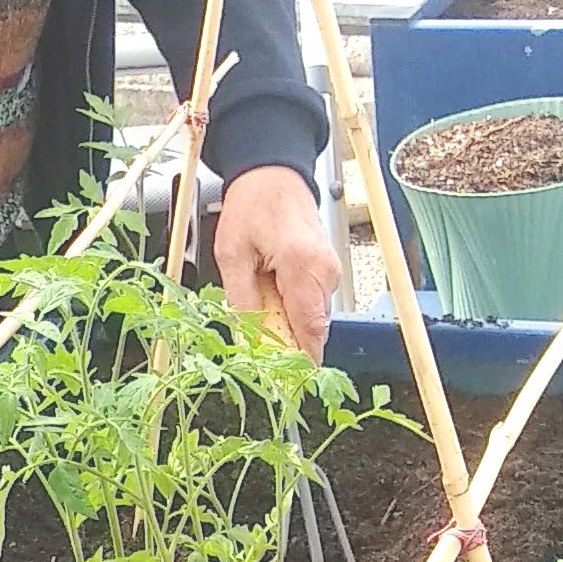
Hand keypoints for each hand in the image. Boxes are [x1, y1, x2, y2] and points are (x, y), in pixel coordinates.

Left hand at [212, 164, 338, 358]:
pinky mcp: (327, 269)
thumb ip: (242, 300)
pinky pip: (310, 303)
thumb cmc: (253, 204)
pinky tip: (270, 293)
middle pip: (310, 330)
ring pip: (310, 318)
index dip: (299, 364)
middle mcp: (324, 271)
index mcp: (302, 266)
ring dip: (286, 324)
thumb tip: (247, 340)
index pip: (309, 331)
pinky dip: (291, 309)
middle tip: (257, 346)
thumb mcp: (232, 253)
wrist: (273, 174)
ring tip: (259, 301)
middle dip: (285, 345)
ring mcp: (330, 271)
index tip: (286, 387)